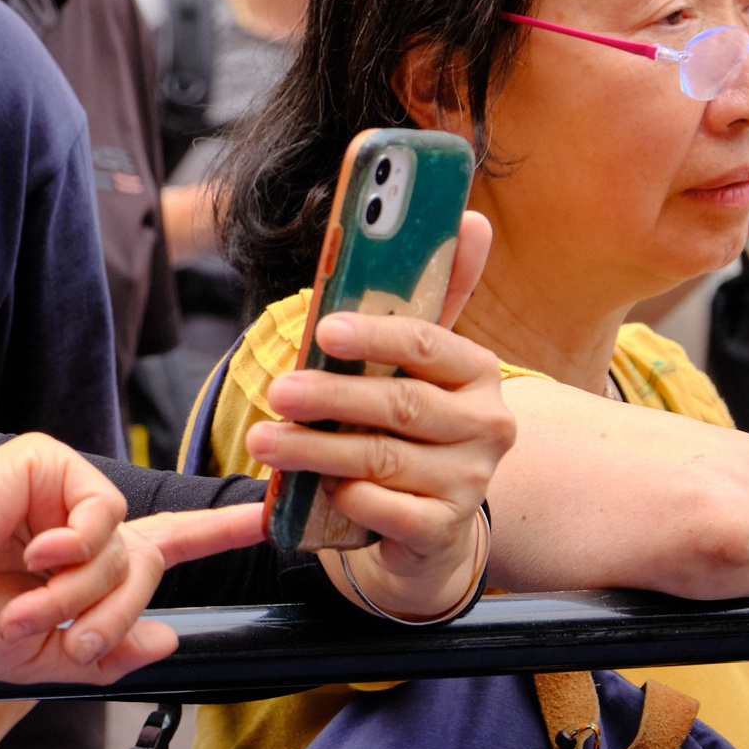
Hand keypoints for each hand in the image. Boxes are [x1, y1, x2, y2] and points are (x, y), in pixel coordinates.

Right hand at [0, 433, 266, 685]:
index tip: (266, 516)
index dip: (215, 531)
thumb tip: (168, 635)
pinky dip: (76, 545)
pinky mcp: (48, 464)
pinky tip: (34, 553)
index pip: (163, 545)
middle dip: (110, 618)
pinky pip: (103, 511)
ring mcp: (66, 491)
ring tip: (27, 606)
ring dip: (81, 594)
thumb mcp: (40, 656)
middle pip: (145, 570)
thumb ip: (107, 653)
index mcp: (79, 563)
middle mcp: (79, 524)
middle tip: (65, 640)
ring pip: (125, 551)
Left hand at [247, 212, 514, 618]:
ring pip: (382, 461)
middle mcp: (487, 426)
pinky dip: (347, 501)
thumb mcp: (415, 364)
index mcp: (477, 372)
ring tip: (261, 440)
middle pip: (401, 405)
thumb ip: (430, 296)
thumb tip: (474, 216)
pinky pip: (386, 513)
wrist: (429, 522)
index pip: (429, 343)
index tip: (325, 327)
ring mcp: (469, 483)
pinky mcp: (443, 531)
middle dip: (331, 397)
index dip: (376, 335)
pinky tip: (317, 493)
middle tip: (276, 391)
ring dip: (315, 450)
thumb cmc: (410, 423)